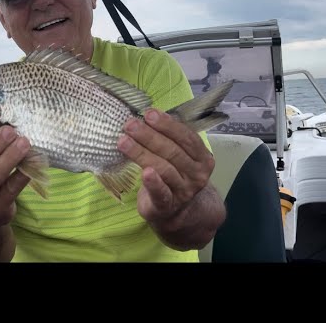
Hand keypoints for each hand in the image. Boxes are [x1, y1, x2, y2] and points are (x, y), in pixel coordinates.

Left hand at [117, 109, 214, 229]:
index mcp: (201, 157)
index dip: (167, 124)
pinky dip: (153, 182)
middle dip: (149, 135)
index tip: (148, 113)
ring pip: (164, 168)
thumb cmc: (173, 175)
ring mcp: (184, 191)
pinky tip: (145, 172)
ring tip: (123, 141)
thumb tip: (144, 116)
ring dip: (142, 153)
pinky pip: (161, 193)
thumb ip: (168, 138)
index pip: (186, 137)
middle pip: (173, 151)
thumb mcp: (177, 156)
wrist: (178, 211)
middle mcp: (197, 174)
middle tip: (130, 124)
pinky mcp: (167, 205)